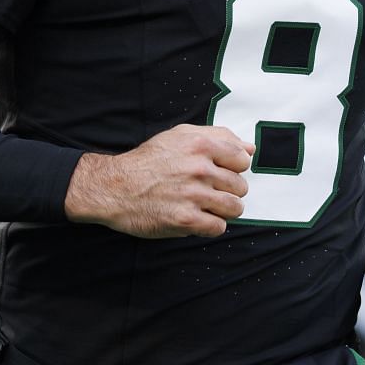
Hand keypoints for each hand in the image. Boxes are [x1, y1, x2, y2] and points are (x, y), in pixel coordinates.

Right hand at [64, 125, 252, 237]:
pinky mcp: (186, 219)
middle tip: (207, 191)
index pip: (243, 160)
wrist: (114, 187)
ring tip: (205, 205)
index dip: (233, 168)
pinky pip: (219, 227)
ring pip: (235, 208)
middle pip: (240, 186)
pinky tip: (196, 217)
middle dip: (227, 191)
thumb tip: (250, 149)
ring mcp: (193, 195)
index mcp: (200, 144)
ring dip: (223, 210)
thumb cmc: (148, 162)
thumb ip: (218, 137)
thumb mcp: (180, 136)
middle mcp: (199, 168)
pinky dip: (210, 225)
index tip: (219, 172)